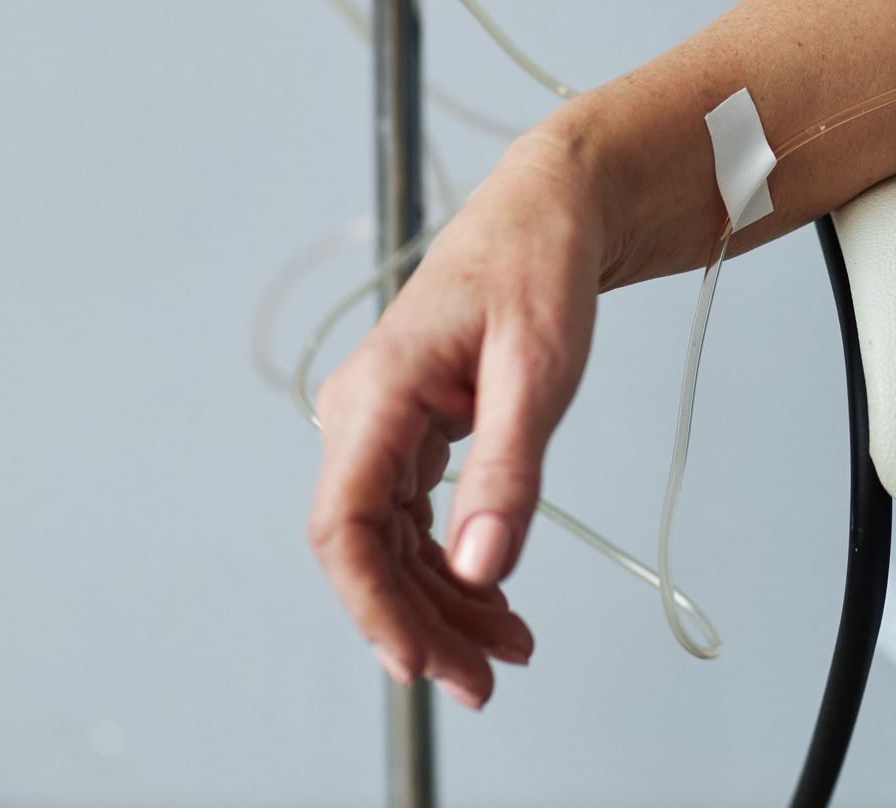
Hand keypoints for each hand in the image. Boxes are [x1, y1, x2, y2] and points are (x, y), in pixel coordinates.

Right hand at [306, 126, 605, 708]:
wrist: (550, 211)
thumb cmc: (539, 269)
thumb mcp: (539, 369)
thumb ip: (509, 468)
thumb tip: (481, 568)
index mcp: (379, 393)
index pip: (345, 525)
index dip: (374, 606)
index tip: (420, 664)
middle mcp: (364, 414)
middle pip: (368, 549)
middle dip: (421, 624)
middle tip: (484, 682)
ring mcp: (384, 425)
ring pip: (393, 543)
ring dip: (442, 604)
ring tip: (507, 651)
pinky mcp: (412, 432)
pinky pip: (416, 518)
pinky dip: (454, 565)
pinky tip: (494, 602)